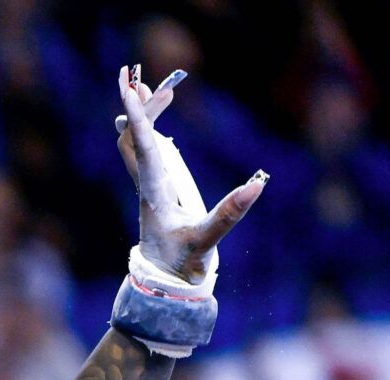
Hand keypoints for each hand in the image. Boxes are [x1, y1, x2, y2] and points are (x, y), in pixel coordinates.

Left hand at [115, 66, 266, 286]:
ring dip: (143, 116)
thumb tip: (258, 183)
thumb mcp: (207, 241)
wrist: (164, 287)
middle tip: (154, 83)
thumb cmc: (182, 267)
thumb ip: (230, 214)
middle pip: (133, 139)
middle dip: (141, 109)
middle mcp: (147, 186)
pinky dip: (148, 132)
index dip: (139, 117)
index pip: (142, 147)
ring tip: (153, 88)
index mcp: (155, 193)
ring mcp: (149, 188)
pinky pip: (144, 154)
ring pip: (135, 145)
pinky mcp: (156, 192)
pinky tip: (156, 122)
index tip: (131, 90)